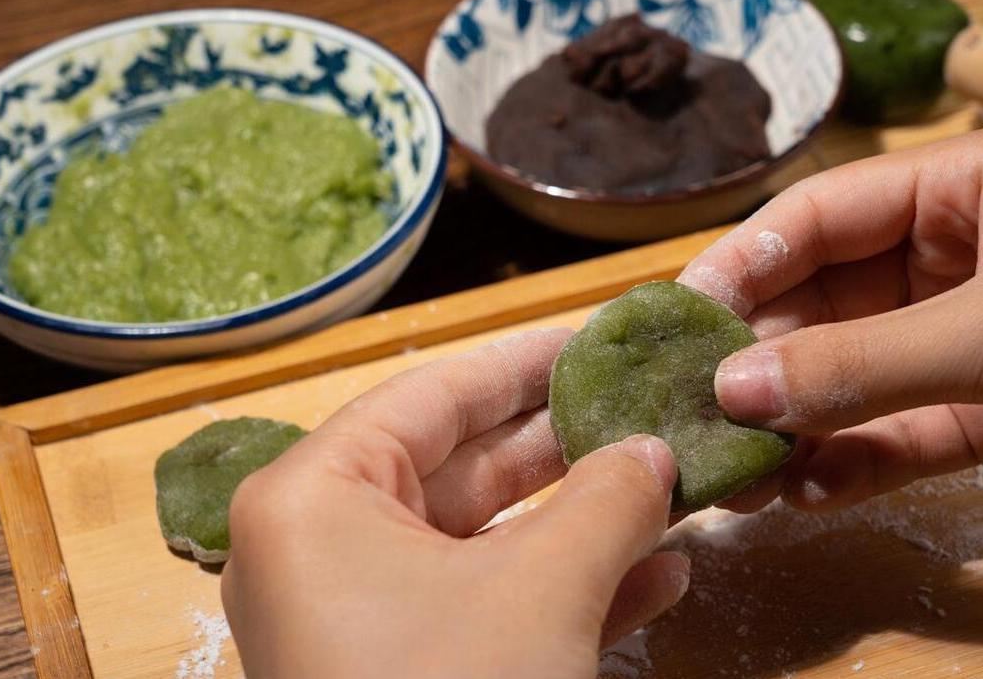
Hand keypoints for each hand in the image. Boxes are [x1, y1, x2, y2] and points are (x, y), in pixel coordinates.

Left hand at [221, 328, 688, 678]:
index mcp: (315, 499)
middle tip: (645, 407)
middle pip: (462, 467)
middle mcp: (324, 548)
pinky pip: (487, 606)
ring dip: (581, 522)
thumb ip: (606, 503)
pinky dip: (565, 590)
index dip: (520, 363)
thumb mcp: (542, 592)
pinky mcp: (404, 672)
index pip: (429, 395)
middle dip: (564, 447)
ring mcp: (362, 617)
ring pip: (486, 543)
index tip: (595, 337)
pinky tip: (658, 576)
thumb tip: (655, 451)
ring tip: (667, 485)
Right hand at [678, 123, 982, 512]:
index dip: (744, 265)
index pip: (820, 215)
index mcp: (962, 188)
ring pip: (853, 379)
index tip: (680, 323)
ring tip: (738, 478)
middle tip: (694, 414)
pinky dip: (851, 464)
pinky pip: (898, 434)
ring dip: (796, 427)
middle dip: (763, 363)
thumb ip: (865, 363)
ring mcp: (966, 341)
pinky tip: (804, 493)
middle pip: (824, 304)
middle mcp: (955, 256)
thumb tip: (732, 391)